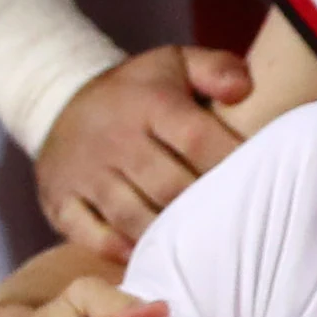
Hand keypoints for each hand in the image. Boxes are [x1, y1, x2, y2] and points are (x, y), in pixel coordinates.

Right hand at [34, 45, 254, 253]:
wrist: (62, 100)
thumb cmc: (139, 90)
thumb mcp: (176, 62)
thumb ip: (217, 69)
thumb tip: (244, 90)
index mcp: (148, 103)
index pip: (196, 140)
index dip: (231, 163)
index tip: (257, 178)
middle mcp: (113, 140)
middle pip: (169, 187)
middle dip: (206, 207)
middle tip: (234, 220)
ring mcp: (82, 174)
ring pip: (133, 217)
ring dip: (169, 235)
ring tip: (202, 244)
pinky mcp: (59, 201)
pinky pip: (90, 236)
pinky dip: (119, 250)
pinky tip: (149, 254)